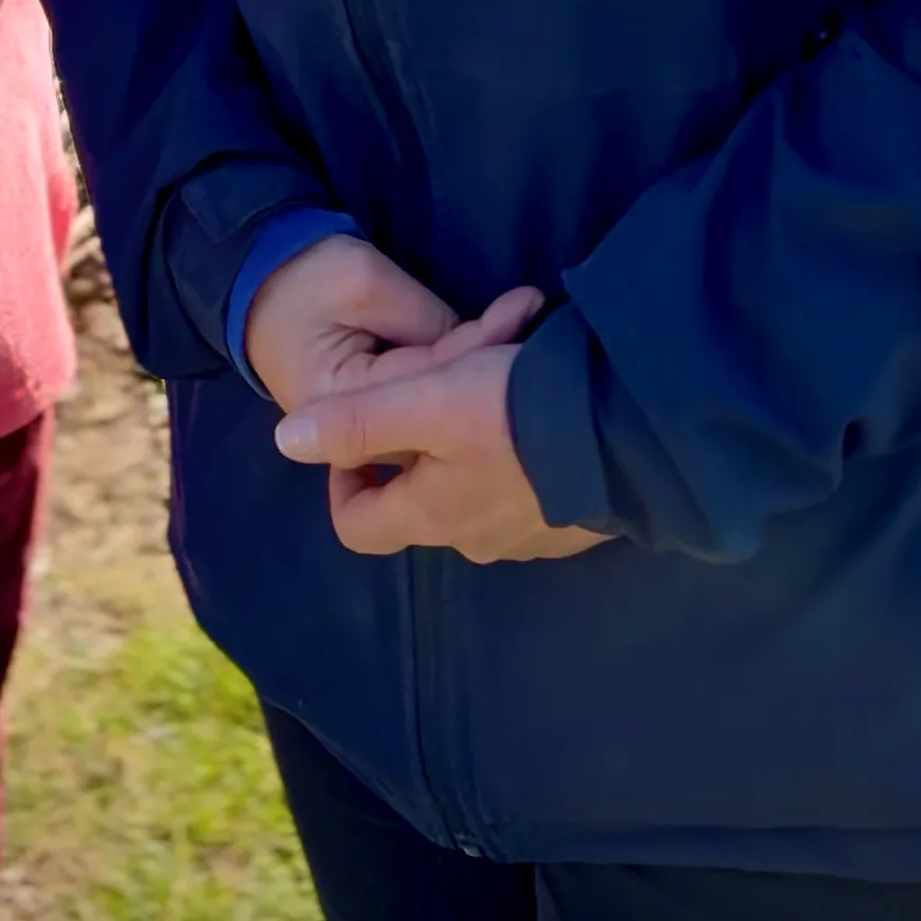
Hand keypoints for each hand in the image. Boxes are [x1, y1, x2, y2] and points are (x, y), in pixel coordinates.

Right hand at [244, 232, 543, 415]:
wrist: (259, 284)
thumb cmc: (307, 276)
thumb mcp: (366, 283)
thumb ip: (424, 324)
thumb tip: (481, 355)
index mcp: (340, 402)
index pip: (424, 384)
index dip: (477, 345)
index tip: (524, 306)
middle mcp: (351, 438)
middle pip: (435, 416)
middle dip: (488, 369)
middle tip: (537, 323)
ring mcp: (363, 439)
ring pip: (434, 424)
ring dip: (480, 384)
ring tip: (535, 346)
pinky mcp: (377, 426)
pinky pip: (425, 420)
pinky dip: (460, 393)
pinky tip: (503, 370)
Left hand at [276, 337, 607, 564]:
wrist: (634, 437)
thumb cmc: (519, 415)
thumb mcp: (427, 401)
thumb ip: (357, 421)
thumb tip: (286, 442)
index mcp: (431, 515)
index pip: (356, 525)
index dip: (342, 478)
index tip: (362, 430)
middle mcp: (474, 540)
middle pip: (418, 500)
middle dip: (416, 441)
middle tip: (438, 382)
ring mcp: (526, 537)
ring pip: (472, 492)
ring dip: (468, 442)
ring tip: (491, 381)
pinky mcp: (572, 524)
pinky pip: (523, 492)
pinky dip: (516, 457)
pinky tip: (536, 410)